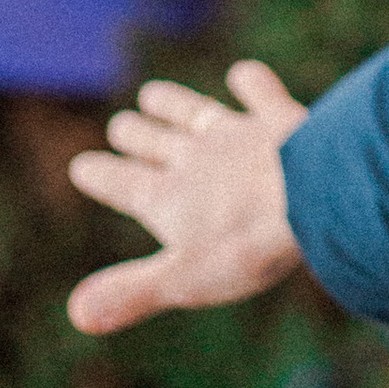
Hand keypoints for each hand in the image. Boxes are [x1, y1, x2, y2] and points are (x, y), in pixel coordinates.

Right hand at [66, 59, 306, 334]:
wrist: (312, 192)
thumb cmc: (247, 245)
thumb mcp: (184, 279)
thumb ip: (132, 292)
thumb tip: (76, 315)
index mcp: (166, 197)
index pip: (121, 183)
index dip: (99, 176)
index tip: (80, 166)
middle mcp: (194, 158)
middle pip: (154, 142)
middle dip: (134, 134)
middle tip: (120, 125)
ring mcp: (237, 134)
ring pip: (194, 113)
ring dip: (173, 104)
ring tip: (152, 93)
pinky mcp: (279, 119)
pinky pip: (259, 93)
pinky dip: (250, 83)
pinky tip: (243, 73)